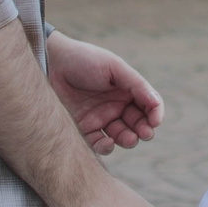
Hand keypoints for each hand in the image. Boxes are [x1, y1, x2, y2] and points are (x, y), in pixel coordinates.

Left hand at [46, 33, 163, 155]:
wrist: (51, 63)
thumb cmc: (84, 59)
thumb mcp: (114, 67)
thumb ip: (136, 84)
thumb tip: (156, 103)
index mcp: (127, 89)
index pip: (149, 105)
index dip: (156, 114)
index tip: (155, 121)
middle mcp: (116, 105)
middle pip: (138, 123)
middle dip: (145, 130)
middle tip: (145, 133)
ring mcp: (100, 118)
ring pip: (122, 136)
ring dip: (129, 140)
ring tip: (129, 139)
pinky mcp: (84, 129)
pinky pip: (99, 144)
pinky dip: (106, 147)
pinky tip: (108, 142)